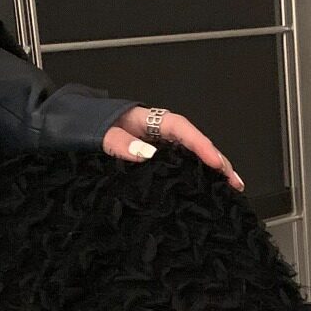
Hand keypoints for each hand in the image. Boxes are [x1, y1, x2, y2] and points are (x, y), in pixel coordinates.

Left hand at [103, 106, 244, 191]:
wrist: (76, 125)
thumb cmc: (91, 125)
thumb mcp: (101, 131)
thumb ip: (120, 142)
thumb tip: (146, 154)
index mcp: (151, 120)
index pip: (182, 130)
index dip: (201, 146)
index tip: (215, 163)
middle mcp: (161, 132)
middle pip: (195, 144)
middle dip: (217, 162)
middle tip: (234, 182)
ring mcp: (161, 146)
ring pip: (192, 156)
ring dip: (211, 172)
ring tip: (230, 189)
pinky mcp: (157, 160)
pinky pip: (181, 166)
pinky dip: (196, 177)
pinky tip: (207, 190)